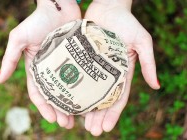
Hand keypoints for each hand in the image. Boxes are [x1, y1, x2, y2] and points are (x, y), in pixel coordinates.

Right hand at [0, 0, 80, 128]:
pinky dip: (82, 90)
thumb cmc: (38, 21)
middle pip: (55, 95)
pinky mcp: (77, 60)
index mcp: (36, 68)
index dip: (44, 107)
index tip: (52, 119)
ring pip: (68, 90)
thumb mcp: (19, 39)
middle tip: (67, 124)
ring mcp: (65, 66)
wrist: (59, 6)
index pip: (39, 93)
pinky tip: (88, 100)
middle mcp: (51, 69)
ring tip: (78, 119)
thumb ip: (9, 59)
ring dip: (72, 105)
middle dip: (59, 111)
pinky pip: (80, 78)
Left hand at [84, 0, 159, 135]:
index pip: (118, 97)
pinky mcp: (82, 59)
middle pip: (102, 99)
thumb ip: (148, 63)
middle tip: (91, 130)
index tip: (106, 127)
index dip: (113, 114)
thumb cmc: (126, 22)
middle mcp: (107, 72)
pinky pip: (77, 77)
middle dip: (98, 116)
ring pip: (89, 91)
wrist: (108, 6)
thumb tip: (156, 86)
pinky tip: (68, 101)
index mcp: (122, 71)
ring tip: (78, 122)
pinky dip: (74, 90)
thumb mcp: (142, 41)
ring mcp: (94, 67)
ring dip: (85, 108)